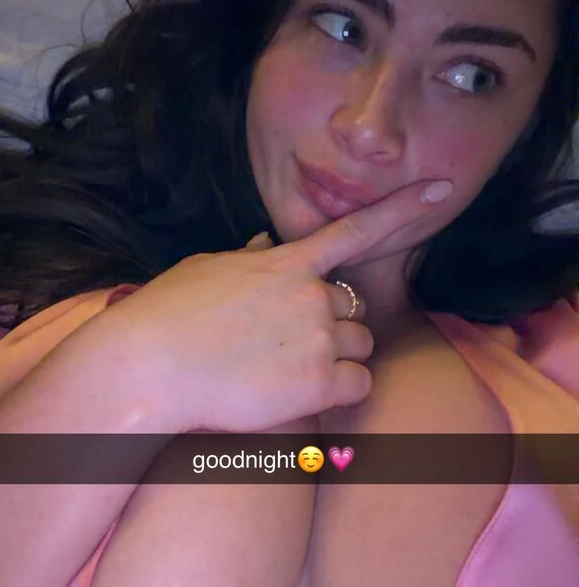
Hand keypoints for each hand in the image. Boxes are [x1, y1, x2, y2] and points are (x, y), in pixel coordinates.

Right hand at [101, 179, 452, 431]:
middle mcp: (310, 295)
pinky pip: (358, 384)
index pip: (354, 230)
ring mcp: (317, 339)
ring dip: (337, 358)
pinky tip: (301, 394)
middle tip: (289, 345)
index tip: (441, 192)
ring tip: (286, 372)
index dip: (402, 209)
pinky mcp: (317, 384)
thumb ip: (245, 259)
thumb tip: (262, 243)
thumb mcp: (204, 271)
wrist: (146, 367)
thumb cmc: (164, 317)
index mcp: (284, 263)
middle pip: (354, 308)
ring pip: (361, 345)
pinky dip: (340, 391)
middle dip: (333, 324)